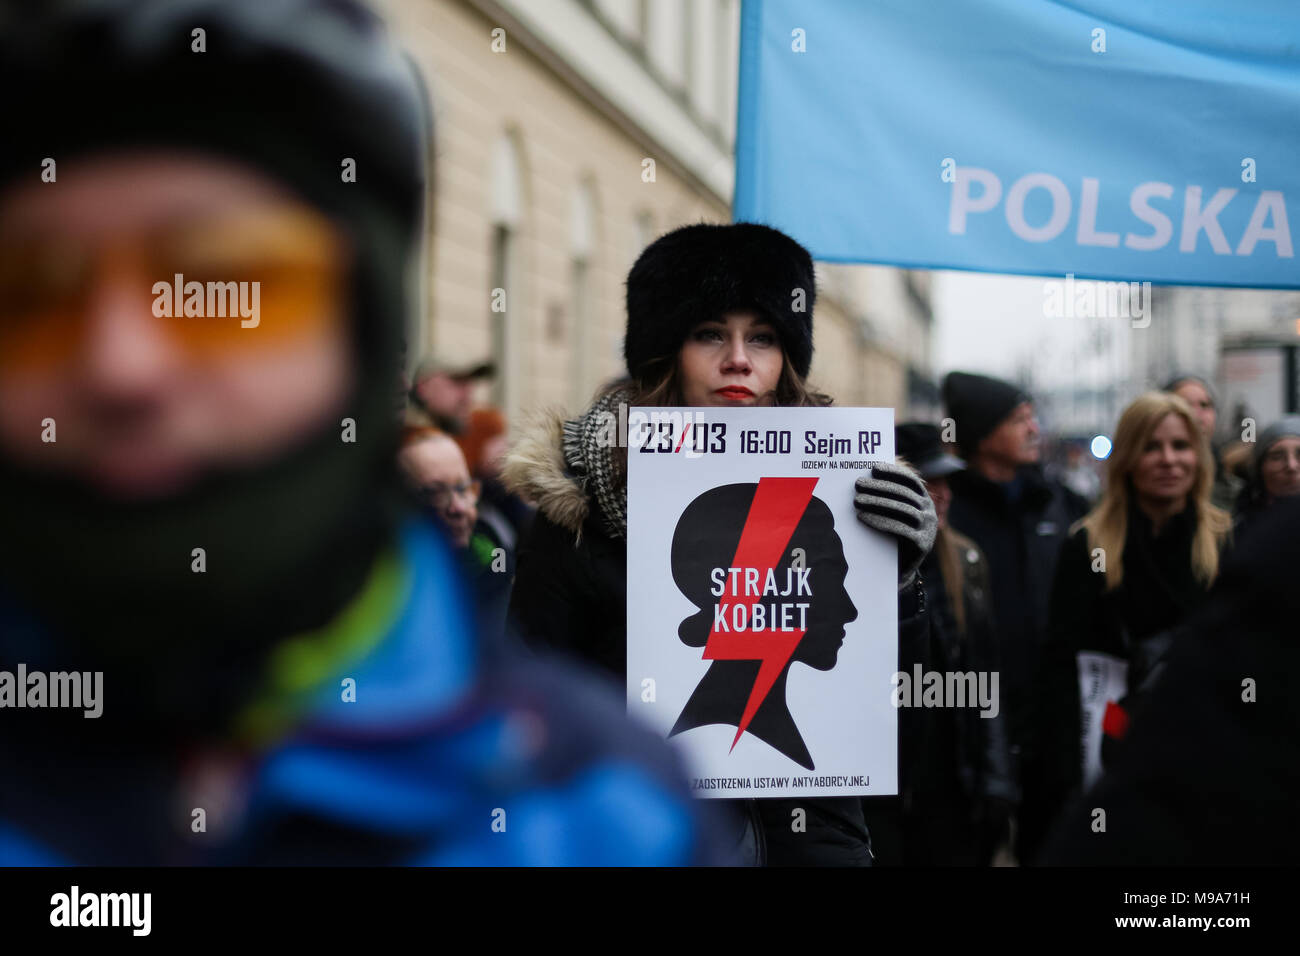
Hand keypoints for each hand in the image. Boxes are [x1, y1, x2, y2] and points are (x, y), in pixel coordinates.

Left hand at [853, 460, 936, 589]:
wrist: (902, 566)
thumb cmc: (894, 534)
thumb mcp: (895, 513)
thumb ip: (888, 496)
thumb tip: (866, 476)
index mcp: (925, 499)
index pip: (910, 480)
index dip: (893, 472)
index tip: (873, 468)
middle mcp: (930, 511)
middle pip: (903, 494)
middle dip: (879, 487)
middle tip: (858, 484)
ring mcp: (928, 528)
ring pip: (902, 510)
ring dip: (877, 503)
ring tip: (856, 500)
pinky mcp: (923, 544)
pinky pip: (900, 529)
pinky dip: (880, 521)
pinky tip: (862, 517)